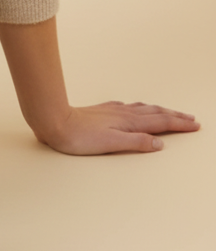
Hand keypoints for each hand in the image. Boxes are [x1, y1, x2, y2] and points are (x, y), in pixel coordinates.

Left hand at [36, 101, 200, 155]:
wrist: (55, 121)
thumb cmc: (78, 137)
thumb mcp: (110, 144)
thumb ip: (135, 143)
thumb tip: (159, 144)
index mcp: (129, 123)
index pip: (161, 122)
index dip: (180, 124)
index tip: (195, 125)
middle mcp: (124, 114)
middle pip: (156, 113)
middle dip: (175, 116)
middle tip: (191, 118)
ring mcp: (113, 111)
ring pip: (143, 108)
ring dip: (160, 110)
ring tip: (170, 112)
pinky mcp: (102, 110)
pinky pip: (128, 107)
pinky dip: (139, 108)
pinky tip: (135, 108)